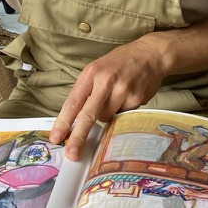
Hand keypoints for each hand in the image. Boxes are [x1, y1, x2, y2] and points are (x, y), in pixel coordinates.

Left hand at [49, 37, 167, 160]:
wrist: (150, 54)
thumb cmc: (120, 63)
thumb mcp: (97, 69)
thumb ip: (86, 90)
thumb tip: (75, 119)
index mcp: (91, 74)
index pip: (73, 102)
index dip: (63, 122)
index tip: (56, 137)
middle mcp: (106, 81)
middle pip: (88, 115)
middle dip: (78, 137)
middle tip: (72, 153)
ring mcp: (123, 90)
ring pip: (106, 117)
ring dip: (107, 113)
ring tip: (115, 96)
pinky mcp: (136, 98)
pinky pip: (123, 115)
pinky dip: (122, 109)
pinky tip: (128, 95)